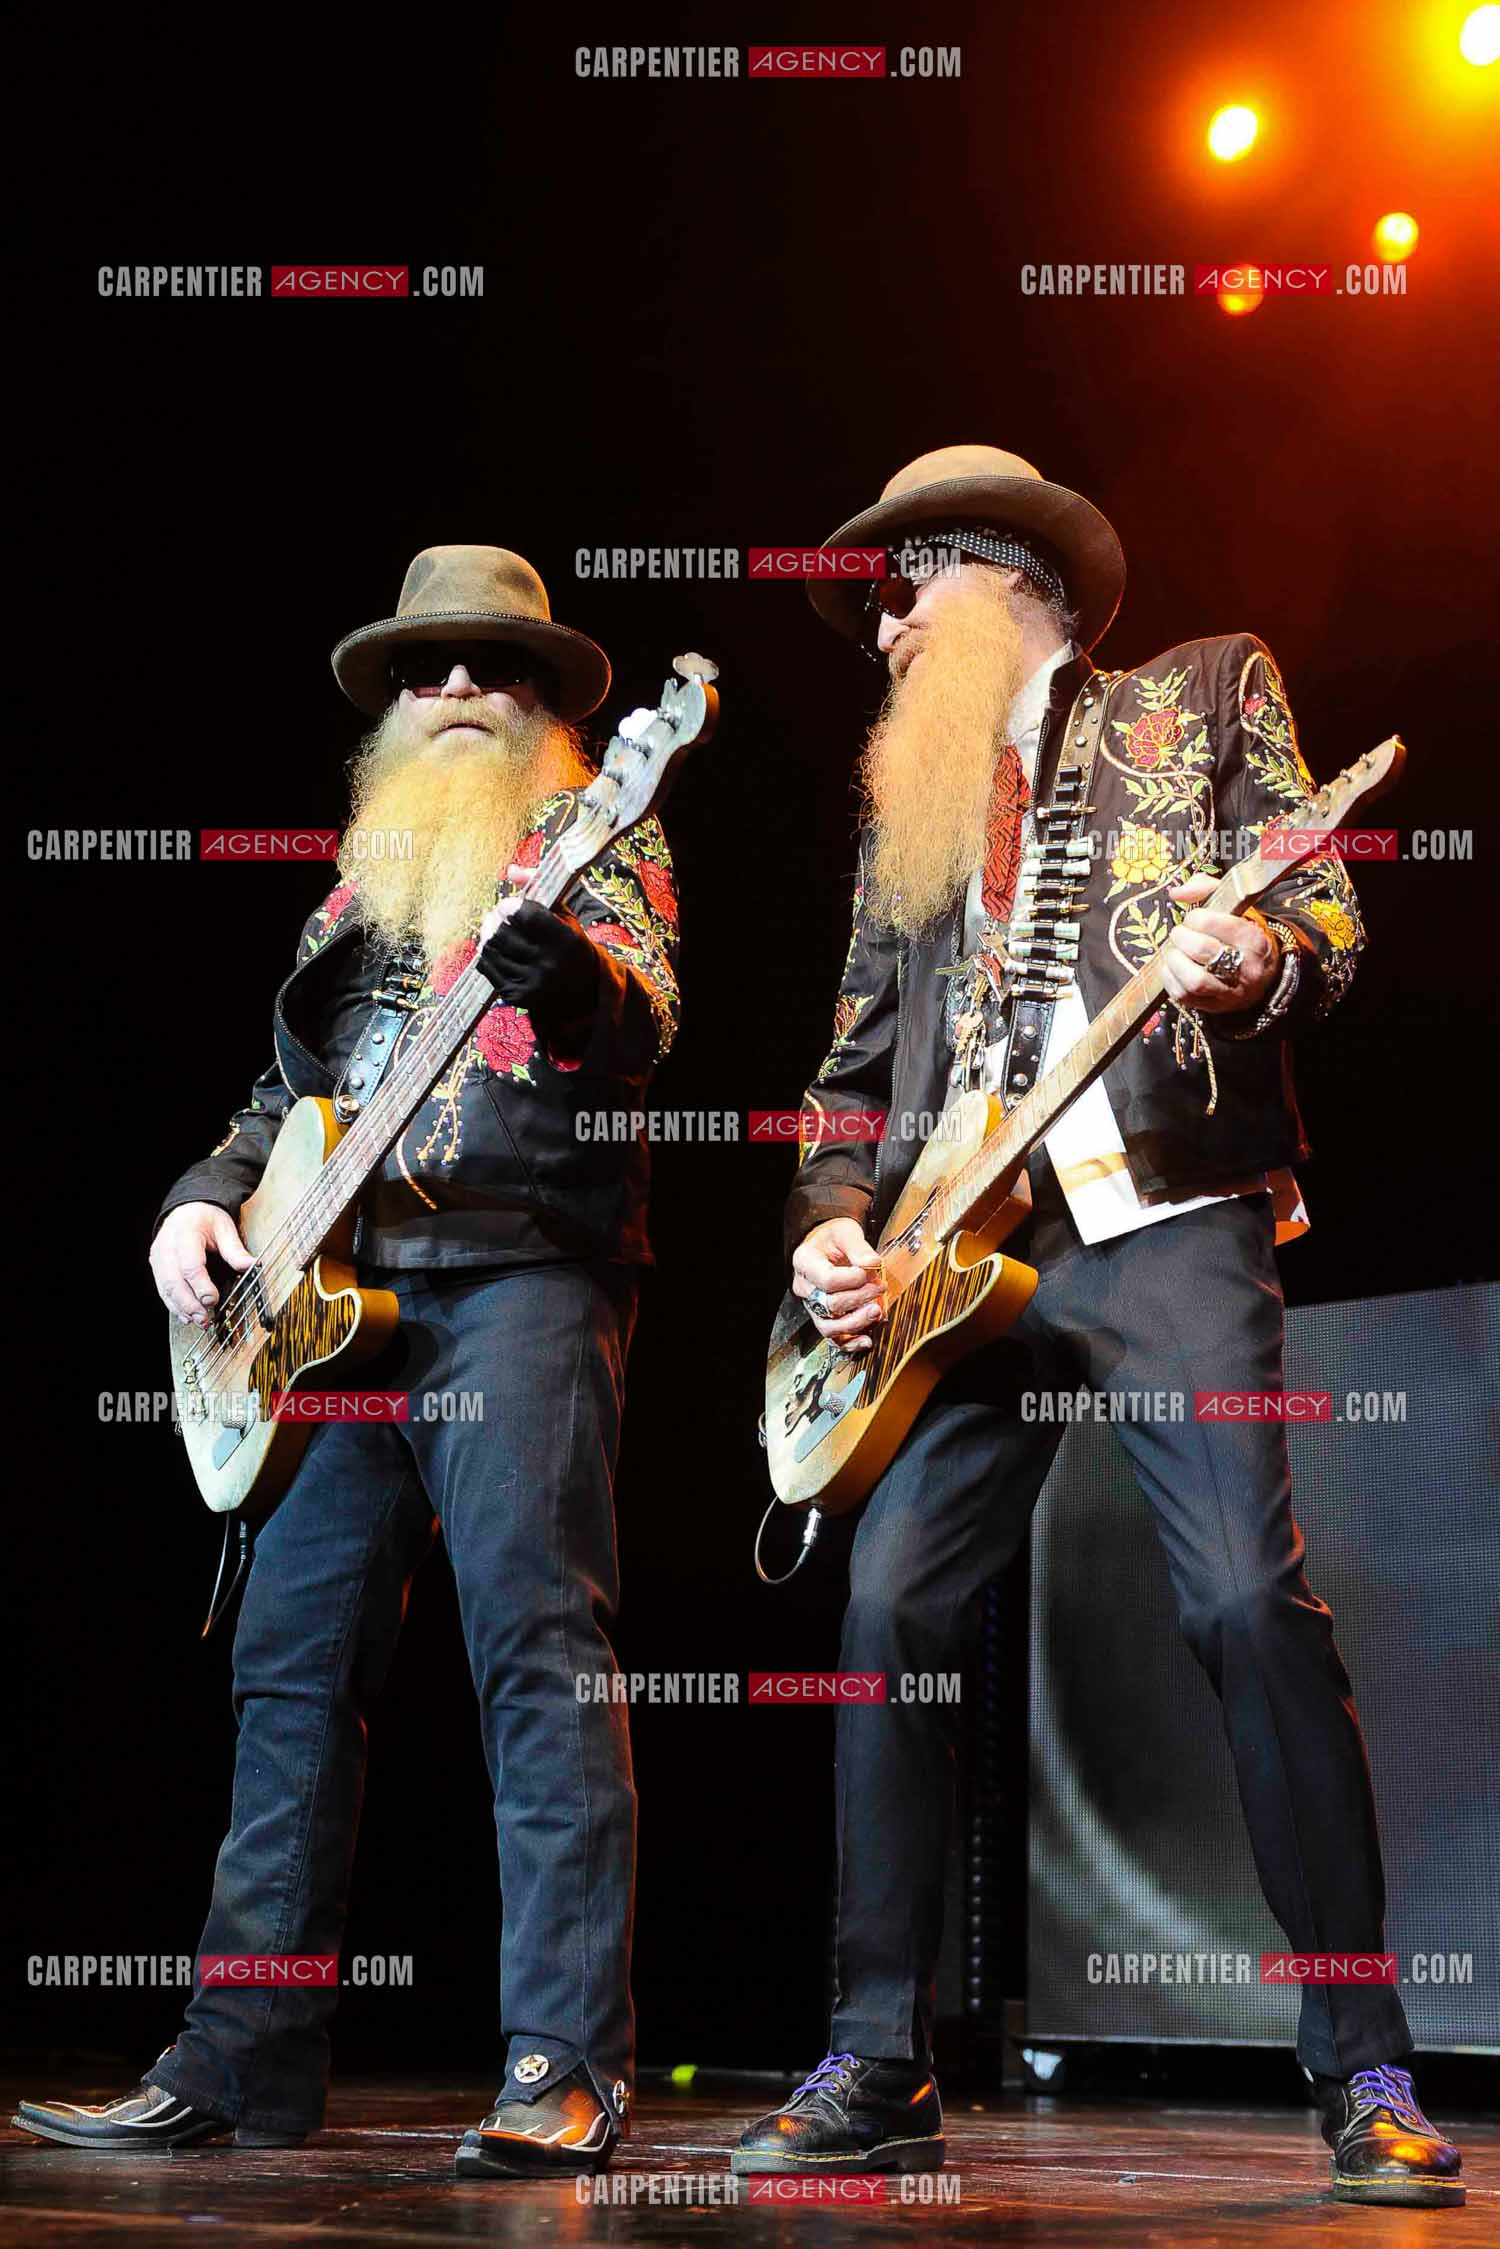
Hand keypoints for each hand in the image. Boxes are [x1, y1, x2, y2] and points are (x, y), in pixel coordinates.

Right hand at [150, 1202, 254, 1325]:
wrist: (186, 1210)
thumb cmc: (206, 1218)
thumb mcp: (225, 1227)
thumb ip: (235, 1249)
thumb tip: (252, 1266)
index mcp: (184, 1233)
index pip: (190, 1264)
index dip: (200, 1285)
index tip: (212, 1300)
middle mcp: (166, 1246)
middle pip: (173, 1280)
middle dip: (189, 1304)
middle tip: (205, 1319)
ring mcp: (158, 1257)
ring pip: (165, 1288)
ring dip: (181, 1308)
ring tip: (198, 1322)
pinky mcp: (156, 1266)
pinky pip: (162, 1289)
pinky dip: (173, 1305)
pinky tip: (186, 1316)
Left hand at [476, 897, 599, 1029]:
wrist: (581, 992)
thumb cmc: (569, 945)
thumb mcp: (563, 916)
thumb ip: (539, 889)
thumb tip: (511, 870)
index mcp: (565, 940)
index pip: (525, 915)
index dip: (511, 906)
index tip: (509, 905)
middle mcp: (548, 964)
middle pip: (503, 932)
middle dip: (494, 920)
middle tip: (496, 915)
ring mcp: (531, 983)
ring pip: (491, 950)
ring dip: (487, 936)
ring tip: (493, 931)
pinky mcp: (517, 997)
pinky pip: (487, 968)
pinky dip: (486, 956)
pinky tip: (494, 950)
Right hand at [792, 1217, 884, 1353]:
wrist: (828, 1245)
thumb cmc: (834, 1238)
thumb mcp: (846, 1232)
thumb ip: (859, 1248)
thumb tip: (873, 1263)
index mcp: (805, 1262)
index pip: (826, 1279)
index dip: (851, 1280)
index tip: (869, 1272)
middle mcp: (805, 1287)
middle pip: (829, 1304)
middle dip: (859, 1299)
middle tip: (880, 1288)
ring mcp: (813, 1306)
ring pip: (829, 1326)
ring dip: (856, 1323)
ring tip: (877, 1311)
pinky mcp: (824, 1318)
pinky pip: (834, 1338)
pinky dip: (850, 1343)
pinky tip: (867, 1340)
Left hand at [1163, 875, 1279, 1015]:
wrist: (1264, 977)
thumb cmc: (1243, 937)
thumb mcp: (1237, 909)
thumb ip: (1207, 890)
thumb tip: (1177, 892)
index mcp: (1254, 940)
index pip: (1217, 924)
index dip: (1196, 918)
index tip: (1193, 918)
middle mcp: (1245, 968)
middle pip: (1202, 950)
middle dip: (1182, 937)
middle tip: (1180, 934)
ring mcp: (1230, 991)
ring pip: (1194, 980)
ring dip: (1175, 962)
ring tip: (1175, 952)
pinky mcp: (1214, 1007)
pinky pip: (1184, 997)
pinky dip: (1170, 979)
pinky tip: (1173, 968)